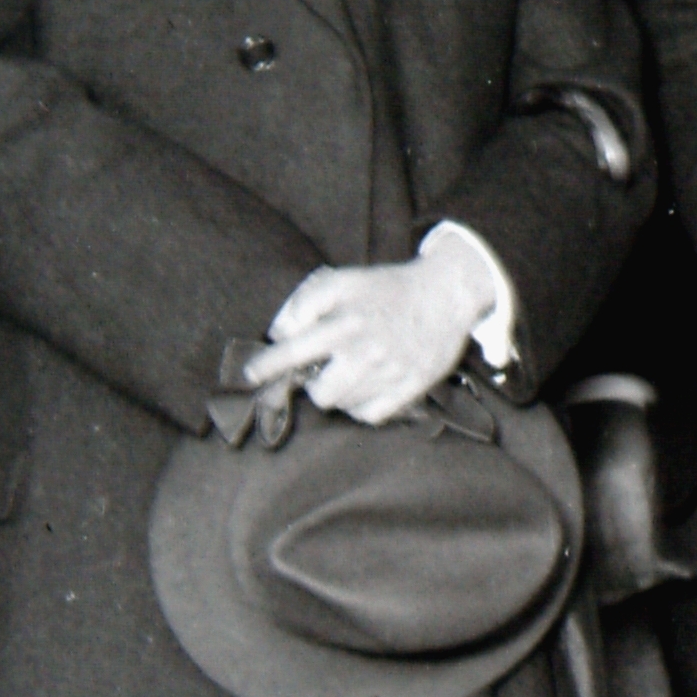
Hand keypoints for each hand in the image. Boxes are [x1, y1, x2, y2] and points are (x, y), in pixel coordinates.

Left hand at [245, 239, 488, 424]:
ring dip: (341, 392)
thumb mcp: (342, 280)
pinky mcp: (411, 387)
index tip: (251, 376)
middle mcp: (366, 352)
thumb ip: (304, 303)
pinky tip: (368, 387)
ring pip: (345, 405)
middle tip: (324, 370)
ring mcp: (390, 373)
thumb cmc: (387, 288)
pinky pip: (371, 415)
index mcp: (345, 323)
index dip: (267, 367)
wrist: (445, 294)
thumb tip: (281, 332)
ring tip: (353, 371)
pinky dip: (363, 406)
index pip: (293, 352)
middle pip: (320, 394)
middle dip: (315, 384)